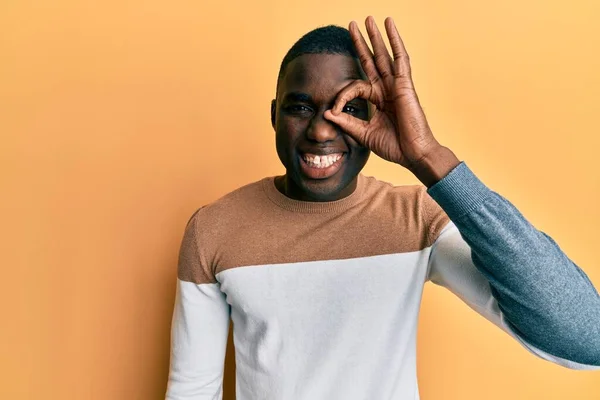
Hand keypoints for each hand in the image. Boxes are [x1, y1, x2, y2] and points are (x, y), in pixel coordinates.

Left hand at [324, 16, 449, 172]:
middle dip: (362, 42)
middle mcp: (387, 89)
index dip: (342, 96)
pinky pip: (400, 58)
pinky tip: (389, 26)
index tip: (333, 111)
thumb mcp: (363, 134)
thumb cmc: (394, 147)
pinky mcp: (405, 84)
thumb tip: (327, 113)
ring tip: (370, 19)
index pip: (356, 86)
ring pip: (385, 54)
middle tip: (352, 25)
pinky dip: (395, 40)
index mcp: (378, 100)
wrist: (413, 155)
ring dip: (377, 36)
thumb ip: (346, 122)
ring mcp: (397, 85)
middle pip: (372, 60)